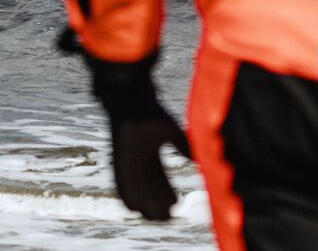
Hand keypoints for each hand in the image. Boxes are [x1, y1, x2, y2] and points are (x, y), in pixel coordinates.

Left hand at [109, 105, 191, 219]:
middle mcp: (137, 158)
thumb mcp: (170, 131)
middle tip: (166, 218)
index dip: (166, 191)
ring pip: (136, 187)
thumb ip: (183, 146)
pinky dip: (126, 195)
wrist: (131, 98)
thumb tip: (199, 160)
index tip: (176, 204)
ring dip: (144, 203)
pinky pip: (121, 181)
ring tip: (153, 218)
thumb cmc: (151, 111)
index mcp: (150, 150)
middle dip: (157, 201)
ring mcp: (126, 159)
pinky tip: (131, 207)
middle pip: (148, 186)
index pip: (159, 176)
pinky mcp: (118, 158)